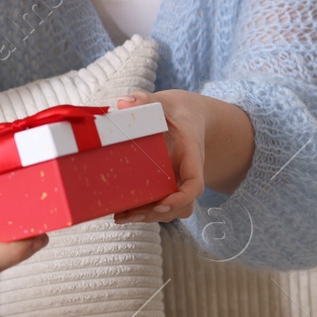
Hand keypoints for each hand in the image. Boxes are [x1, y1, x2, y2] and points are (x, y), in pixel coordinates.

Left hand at [112, 90, 205, 224]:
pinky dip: (145, 211)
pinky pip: (161, 204)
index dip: (181, 198)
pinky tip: (122, 212)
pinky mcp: (166, 184)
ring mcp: (177, 180)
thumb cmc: (179, 109)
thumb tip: (123, 103)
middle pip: (182, 204)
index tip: (161, 204)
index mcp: (191, 154)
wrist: (192, 116)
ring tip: (122, 216)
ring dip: (149, 216)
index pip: (195, 183)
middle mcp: (187, 173)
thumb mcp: (165, 101)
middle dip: (157, 213)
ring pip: (172, 209)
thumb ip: (146, 100)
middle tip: (130, 213)